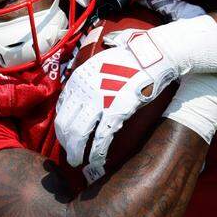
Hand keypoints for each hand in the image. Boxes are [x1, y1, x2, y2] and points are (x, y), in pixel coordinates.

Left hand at [56, 28, 181, 177]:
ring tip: (79, 162)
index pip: (61, 108)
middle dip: (66, 144)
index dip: (63, 127)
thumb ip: (90, 74)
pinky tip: (97, 160)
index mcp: (79, 78)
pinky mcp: (116, 110)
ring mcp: (99, 100)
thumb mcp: (101, 60)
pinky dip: (97, 152)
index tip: (68, 136)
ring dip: (76, 152)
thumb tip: (83, 84)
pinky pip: (101, 137)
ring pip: (79, 134)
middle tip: (71, 155)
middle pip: (65, 124)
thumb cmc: (133, 57)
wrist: (155, 55)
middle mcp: (84, 89)